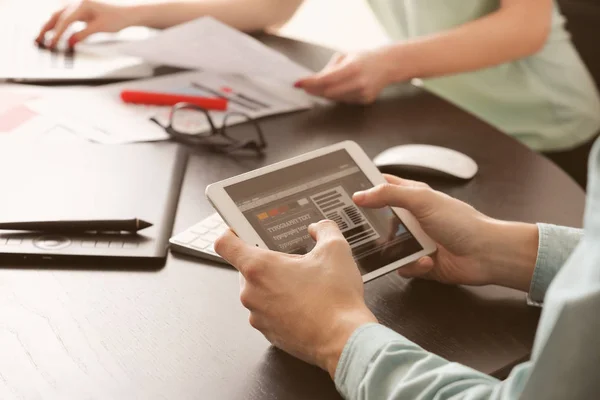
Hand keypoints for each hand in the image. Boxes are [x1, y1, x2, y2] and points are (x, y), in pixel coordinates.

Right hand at [36, 1, 134, 47]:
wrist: (129, 12)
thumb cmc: (118, 18)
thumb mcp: (100, 28)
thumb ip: (83, 35)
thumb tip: (70, 42)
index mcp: (83, 4)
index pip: (65, 21)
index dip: (57, 34)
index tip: (51, 44)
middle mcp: (78, 1)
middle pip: (57, 15)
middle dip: (47, 29)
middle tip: (38, 40)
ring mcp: (79, 4)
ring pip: (60, 14)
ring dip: (51, 25)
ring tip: (43, 37)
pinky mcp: (82, 8)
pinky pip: (66, 14)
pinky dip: (59, 23)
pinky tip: (54, 30)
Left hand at [214, 220, 376, 377]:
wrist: (344, 340)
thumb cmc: (335, 300)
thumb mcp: (335, 250)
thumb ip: (324, 229)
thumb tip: (318, 228)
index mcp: (259, 268)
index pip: (225, 244)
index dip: (232, 233)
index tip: (240, 232)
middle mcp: (252, 293)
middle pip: (246, 268)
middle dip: (268, 263)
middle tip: (292, 262)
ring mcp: (258, 316)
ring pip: (259, 292)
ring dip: (276, 286)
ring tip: (304, 285)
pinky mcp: (269, 333)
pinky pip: (269, 313)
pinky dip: (282, 307)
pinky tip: (306, 304)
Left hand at [294, 49, 394, 103]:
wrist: (387, 65)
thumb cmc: (364, 59)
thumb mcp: (346, 56)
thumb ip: (330, 68)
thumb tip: (314, 80)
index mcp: (353, 67)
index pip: (325, 79)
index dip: (309, 83)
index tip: (297, 83)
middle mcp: (358, 82)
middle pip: (327, 92)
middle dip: (314, 90)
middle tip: (305, 86)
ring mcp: (363, 93)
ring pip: (334, 98)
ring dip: (325, 93)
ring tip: (323, 85)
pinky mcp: (365, 100)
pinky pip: (344, 101)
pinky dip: (337, 96)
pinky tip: (340, 88)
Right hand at [353, 175, 537, 290]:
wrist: (486, 254)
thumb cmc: (460, 222)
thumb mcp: (422, 200)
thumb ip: (389, 194)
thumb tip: (360, 195)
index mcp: (412, 196)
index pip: (382, 186)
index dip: (365, 187)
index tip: (345, 192)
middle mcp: (411, 218)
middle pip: (379, 219)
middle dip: (371, 226)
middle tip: (357, 230)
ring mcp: (415, 241)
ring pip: (386, 246)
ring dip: (393, 251)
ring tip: (401, 249)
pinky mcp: (419, 262)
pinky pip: (401, 266)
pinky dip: (412, 266)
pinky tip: (427, 261)